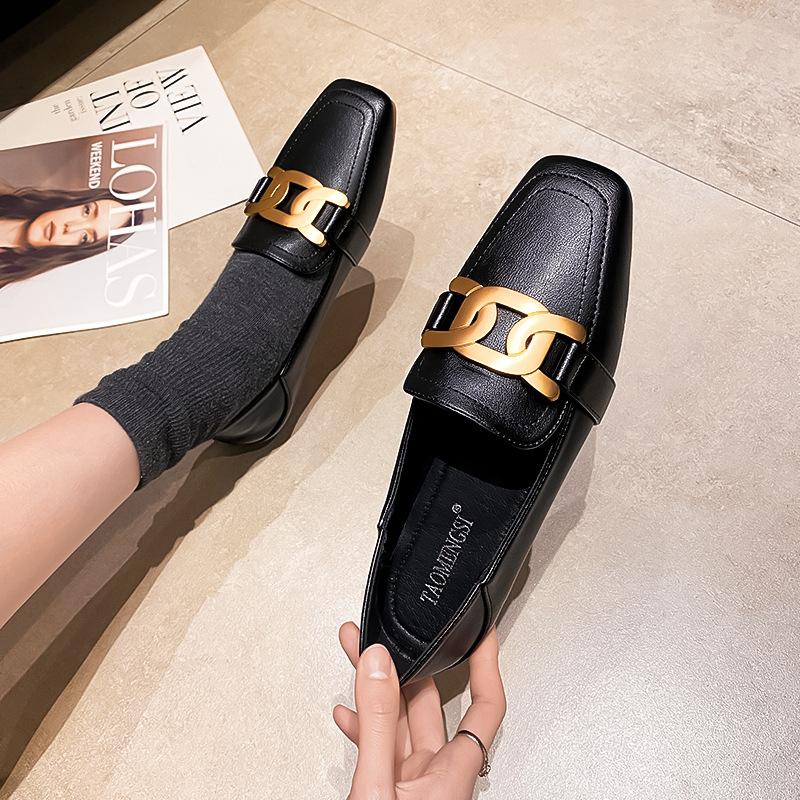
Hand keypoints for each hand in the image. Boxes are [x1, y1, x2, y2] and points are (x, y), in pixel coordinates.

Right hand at [334, 622, 505, 799]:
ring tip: (357, 655)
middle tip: (383, 636)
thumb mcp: (377, 787)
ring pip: (400, 723)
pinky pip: (381, 749)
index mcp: (453, 775)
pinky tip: (349, 712)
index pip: (485, 705)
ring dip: (376, 690)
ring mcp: (415, 786)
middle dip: (405, 664)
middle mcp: (440, 778)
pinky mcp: (391, 794)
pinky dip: (364, 727)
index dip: (486, 663)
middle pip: (430, 706)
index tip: (481, 631)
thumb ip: (378, 726)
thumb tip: (378, 665)